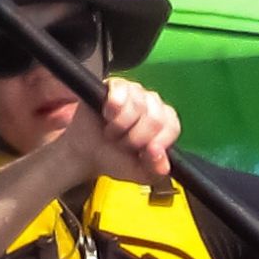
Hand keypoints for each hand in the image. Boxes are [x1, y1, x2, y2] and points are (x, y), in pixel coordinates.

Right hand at [64, 76, 178, 186]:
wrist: (86, 151)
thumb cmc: (115, 158)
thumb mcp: (137, 173)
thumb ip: (155, 170)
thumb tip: (158, 154)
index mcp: (165, 124)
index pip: (172, 127)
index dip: (157, 142)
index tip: (143, 153)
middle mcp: (154, 104)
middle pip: (155, 118)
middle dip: (134, 138)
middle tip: (122, 144)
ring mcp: (135, 91)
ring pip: (137, 106)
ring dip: (119, 126)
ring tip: (112, 132)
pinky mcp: (116, 85)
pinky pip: (120, 91)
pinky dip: (112, 108)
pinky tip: (106, 115)